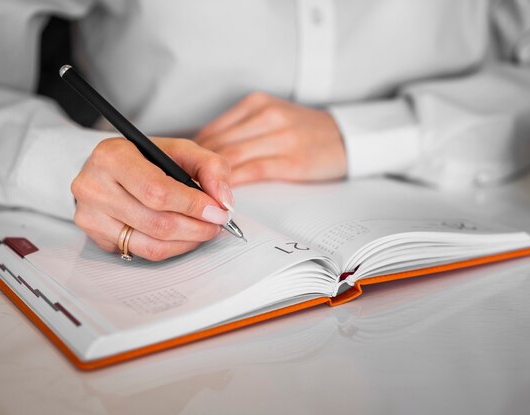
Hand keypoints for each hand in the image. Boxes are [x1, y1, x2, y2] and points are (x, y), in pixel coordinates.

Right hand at [71, 137, 234, 260]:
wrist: (112, 169)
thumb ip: (210, 167)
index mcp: (112, 156)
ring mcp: (90, 216)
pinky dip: (171, 248)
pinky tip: (182, 236)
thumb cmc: (147, 159)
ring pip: (151, 244)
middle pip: (156, 222)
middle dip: (196, 227)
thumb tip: (223, 201)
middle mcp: (93, 186)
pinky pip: (142, 253)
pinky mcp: (95, 237)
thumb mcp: (181, 150)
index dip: (193, 206)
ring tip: (204, 230)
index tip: (218, 211)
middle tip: (217, 224)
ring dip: (187, 241)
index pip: (157, 191)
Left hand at [195, 92, 346, 185]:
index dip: (192, 155)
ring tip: (198, 195)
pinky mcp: (292, 160)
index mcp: (257, 103)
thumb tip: (204, 154)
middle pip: (218, 144)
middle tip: (183, 189)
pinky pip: (253, 171)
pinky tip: (223, 195)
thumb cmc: (305, 131)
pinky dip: (234, 184)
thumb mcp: (272, 117)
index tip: (182, 173)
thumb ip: (240, 130)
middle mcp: (267, 115)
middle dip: (197, 170)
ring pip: (232, 158)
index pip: (212, 130)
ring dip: (211, 180)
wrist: (348, 137)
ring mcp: (281, 137)